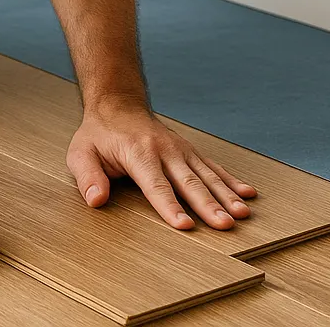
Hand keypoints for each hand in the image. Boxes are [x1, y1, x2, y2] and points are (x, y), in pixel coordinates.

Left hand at [66, 97, 257, 229]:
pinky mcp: (189, 151)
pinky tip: (248, 194)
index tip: (185, 226)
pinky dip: (231, 180)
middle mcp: (163, 150)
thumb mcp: (81, 152)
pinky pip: (212, 166)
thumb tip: (96, 200)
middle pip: (188, 182)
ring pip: (206, 174)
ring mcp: (179, 149)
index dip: (170, 206)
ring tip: (242, 214)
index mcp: (137, 152)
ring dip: (225, 195)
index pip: (155, 185)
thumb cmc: (99, 134)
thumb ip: (88, 176)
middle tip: (225, 225)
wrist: (117, 104)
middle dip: (207, 204)